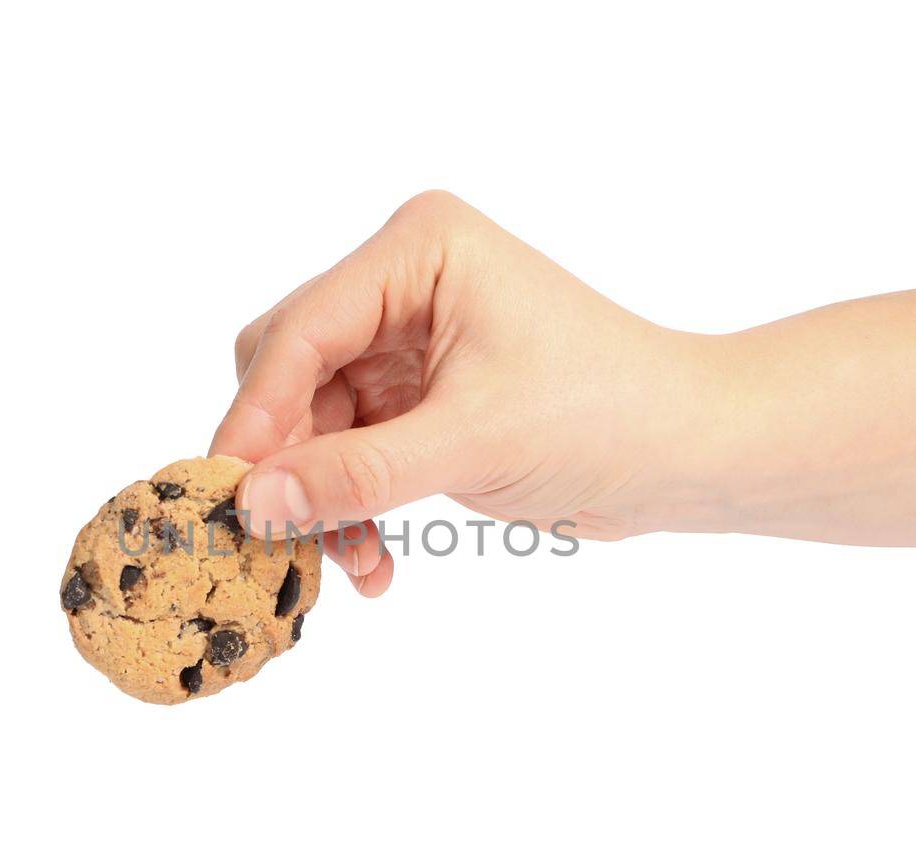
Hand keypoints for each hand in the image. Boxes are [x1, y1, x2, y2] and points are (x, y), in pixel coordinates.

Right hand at [209, 191, 724, 594]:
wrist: (688, 453)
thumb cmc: (606, 416)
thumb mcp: (472, 444)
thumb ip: (356, 474)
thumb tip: (251, 502)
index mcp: (418, 251)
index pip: (303, 328)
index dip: (258, 413)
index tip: (227, 489)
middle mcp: (403, 281)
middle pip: (291, 370)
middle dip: (288, 458)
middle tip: (274, 533)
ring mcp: (407, 338)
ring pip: (314, 421)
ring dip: (322, 496)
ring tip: (344, 566)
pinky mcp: (417, 393)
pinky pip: (350, 450)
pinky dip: (352, 504)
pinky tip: (373, 562)